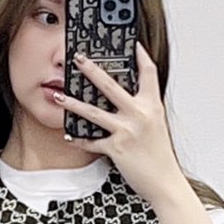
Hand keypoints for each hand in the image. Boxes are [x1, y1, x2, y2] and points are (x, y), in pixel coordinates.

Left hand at [54, 42, 182, 207]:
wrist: (165, 182)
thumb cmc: (160, 156)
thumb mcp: (156, 125)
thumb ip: (142, 109)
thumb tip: (123, 98)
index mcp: (152, 105)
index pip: (148, 72)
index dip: (140, 54)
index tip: (130, 41)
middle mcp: (140, 114)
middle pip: (111, 85)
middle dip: (91, 69)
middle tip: (78, 58)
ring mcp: (127, 130)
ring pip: (93, 112)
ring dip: (72, 103)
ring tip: (58, 96)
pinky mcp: (116, 148)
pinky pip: (92, 141)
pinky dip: (79, 139)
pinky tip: (69, 135)